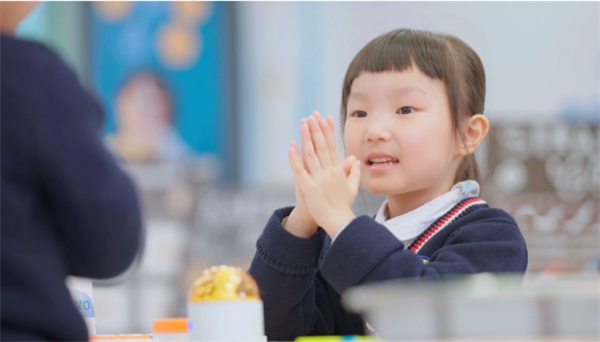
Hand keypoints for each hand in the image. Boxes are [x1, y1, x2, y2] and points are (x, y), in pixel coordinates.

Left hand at [289, 111, 360, 237]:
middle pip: (321, 146)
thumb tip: (356, 160)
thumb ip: (354, 173)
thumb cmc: (344, 206)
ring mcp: (318, 179)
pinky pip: (300, 170)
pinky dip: (295, 158)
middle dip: (316, 129)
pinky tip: (291, 147)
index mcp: (338, 171)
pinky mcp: (308, 187)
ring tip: (303, 124)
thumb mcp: (352, 188)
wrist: (338, 221)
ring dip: (306, 138)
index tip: (324, 119)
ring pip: (311, 155)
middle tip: (312, 115)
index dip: (327, 132)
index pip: (332, 147)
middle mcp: (329, 172)